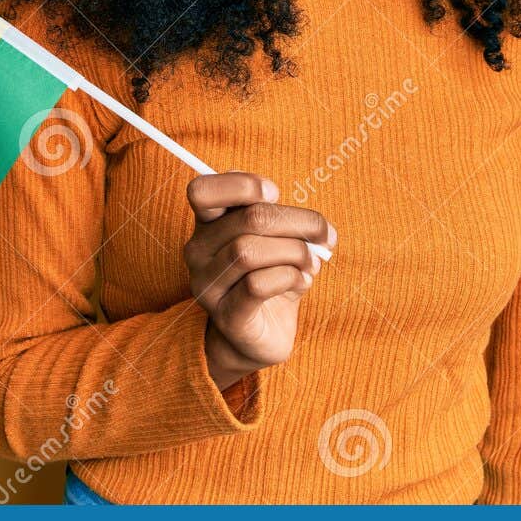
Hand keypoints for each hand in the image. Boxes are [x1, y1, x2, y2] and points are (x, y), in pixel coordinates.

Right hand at [183, 171, 336, 391]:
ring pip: (249, 251)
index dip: (241, 185)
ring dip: (295, 252)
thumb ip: (287, 222)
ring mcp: (208, 285)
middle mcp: (199, 252)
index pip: (202, 191)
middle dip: (297, 222)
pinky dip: (289, 277)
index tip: (275, 194)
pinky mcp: (226, 315)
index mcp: (208, 224)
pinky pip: (257, 285)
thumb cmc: (271, 276)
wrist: (260, 335)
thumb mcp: (277, 240)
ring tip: (311, 263)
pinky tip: (302, 282)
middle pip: (249, 218)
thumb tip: (317, 228)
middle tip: (322, 235)